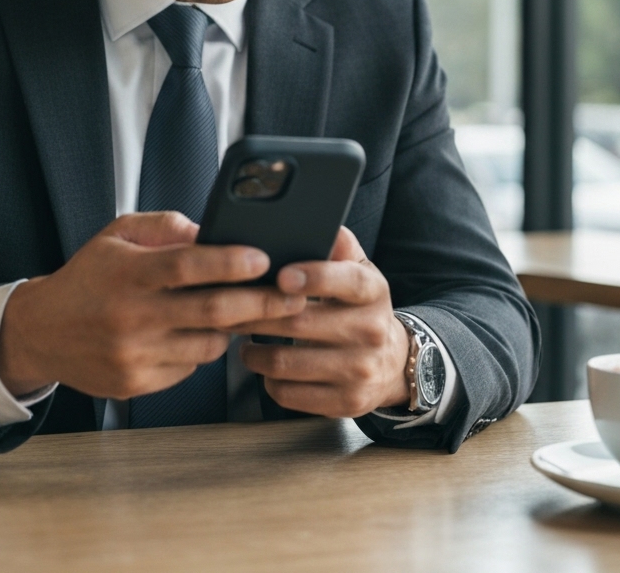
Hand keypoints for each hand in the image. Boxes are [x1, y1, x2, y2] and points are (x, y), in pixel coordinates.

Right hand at [0, 211, 305, 397]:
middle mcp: (132, 316)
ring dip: (233, 328)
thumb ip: (164, 227)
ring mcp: (135, 354)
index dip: (229, 262)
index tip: (264, 259)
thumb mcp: (117, 235)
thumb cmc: (89, 277)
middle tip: (294, 295)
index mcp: (128, 273)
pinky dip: (203, 348)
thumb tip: (211, 231)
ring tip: (246, 311)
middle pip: (210, 311)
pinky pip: (190, 367)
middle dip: (260, 303)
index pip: (186, 266)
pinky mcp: (137, 383)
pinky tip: (199, 332)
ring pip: (207, 344)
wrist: (42, 332)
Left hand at [234, 227, 410, 418]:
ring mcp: (360, 371)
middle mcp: (371, 331)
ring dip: (252, 351)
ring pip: (286, 363)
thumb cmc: (358, 306)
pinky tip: (262, 364)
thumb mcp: (357, 270)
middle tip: (226, 305)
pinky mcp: (346, 403)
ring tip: (238, 337)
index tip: (280, 275)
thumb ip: (336, 244)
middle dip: (255, 314)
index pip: (346, 281)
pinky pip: (289, 393)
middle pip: (300, 323)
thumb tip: (311, 218)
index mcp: (372, 291)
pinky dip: (266, 379)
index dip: (313, 277)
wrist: (393, 361)